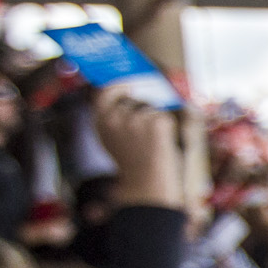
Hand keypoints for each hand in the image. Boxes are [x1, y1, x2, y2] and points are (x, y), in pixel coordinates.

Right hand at [95, 91, 183, 209]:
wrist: (146, 182)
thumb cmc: (132, 162)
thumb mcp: (113, 139)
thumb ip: (113, 118)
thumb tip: (125, 92)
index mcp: (101, 122)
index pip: (105, 94)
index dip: (116, 87)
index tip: (126, 84)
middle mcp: (116, 118)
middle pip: (134, 102)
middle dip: (142, 112)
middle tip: (146, 132)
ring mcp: (137, 119)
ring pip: (151, 109)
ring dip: (154, 121)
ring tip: (151, 144)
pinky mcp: (157, 122)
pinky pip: (165, 117)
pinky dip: (166, 128)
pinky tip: (161, 144)